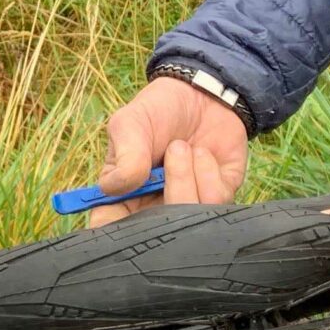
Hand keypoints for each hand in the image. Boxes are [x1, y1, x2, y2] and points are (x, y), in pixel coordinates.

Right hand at [89, 75, 249, 223]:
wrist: (203, 94)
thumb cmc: (158, 111)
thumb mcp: (130, 123)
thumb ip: (124, 155)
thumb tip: (117, 187)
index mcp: (123, 197)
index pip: (110, 231)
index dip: (112, 234)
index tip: (122, 221)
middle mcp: (155, 209)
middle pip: (154, 235)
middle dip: (160, 196)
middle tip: (160, 165)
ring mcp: (188, 207)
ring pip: (186, 216)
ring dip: (183, 174)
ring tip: (179, 147)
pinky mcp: (219, 199)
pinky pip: (214, 201)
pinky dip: (206, 171)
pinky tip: (201, 153)